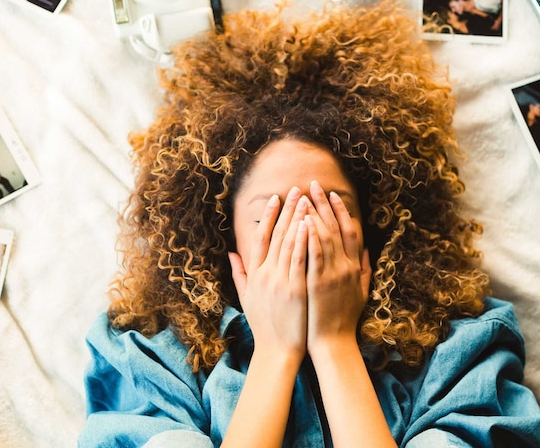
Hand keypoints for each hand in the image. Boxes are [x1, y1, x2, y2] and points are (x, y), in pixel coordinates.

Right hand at [229, 187, 308, 360]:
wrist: (277, 351)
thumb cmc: (265, 325)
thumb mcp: (247, 297)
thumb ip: (239, 273)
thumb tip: (231, 253)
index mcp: (255, 274)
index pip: (261, 237)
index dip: (268, 216)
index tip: (276, 198)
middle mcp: (265, 274)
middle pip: (276, 234)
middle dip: (287, 210)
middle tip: (295, 189)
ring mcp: (279, 281)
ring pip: (289, 242)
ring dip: (297, 218)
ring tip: (306, 199)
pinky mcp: (295, 289)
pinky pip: (300, 259)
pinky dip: (303, 240)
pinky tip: (309, 224)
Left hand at [304, 181, 369, 352]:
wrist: (334, 344)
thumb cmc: (344, 319)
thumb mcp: (362, 292)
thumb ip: (365, 269)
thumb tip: (368, 249)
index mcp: (355, 267)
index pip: (349, 231)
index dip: (341, 210)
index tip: (332, 194)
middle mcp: (346, 266)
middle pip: (335, 227)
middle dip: (324, 204)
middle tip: (313, 185)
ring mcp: (333, 274)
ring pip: (324, 237)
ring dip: (314, 214)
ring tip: (304, 196)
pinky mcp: (319, 283)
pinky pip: (315, 255)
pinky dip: (310, 237)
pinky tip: (303, 221)